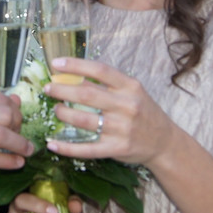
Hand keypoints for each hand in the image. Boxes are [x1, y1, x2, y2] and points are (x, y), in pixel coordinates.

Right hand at [0, 82, 31, 189]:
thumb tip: (15, 100)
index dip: (14, 111)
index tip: (17, 122)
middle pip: (4, 114)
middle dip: (19, 127)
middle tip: (22, 137)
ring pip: (0, 135)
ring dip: (20, 145)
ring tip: (27, 150)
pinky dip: (8, 161)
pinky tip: (16, 163)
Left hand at [42, 57, 177, 167]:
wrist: (164, 142)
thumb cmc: (144, 112)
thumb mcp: (133, 91)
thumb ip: (109, 84)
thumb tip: (74, 74)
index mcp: (130, 87)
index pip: (100, 70)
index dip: (76, 65)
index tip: (56, 63)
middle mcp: (126, 106)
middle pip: (87, 95)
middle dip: (62, 90)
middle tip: (48, 88)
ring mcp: (121, 129)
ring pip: (83, 120)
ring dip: (63, 114)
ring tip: (55, 109)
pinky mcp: (116, 149)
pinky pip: (87, 149)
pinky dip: (67, 147)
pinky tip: (52, 143)